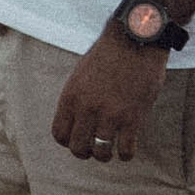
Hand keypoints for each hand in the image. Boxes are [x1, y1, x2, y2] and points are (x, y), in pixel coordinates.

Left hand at [51, 32, 169, 163]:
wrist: (135, 39)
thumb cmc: (109, 54)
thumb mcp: (81, 74)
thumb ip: (77, 98)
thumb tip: (77, 121)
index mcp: (71, 96)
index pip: (60, 134)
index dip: (68, 141)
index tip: (79, 139)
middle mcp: (87, 108)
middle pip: (77, 148)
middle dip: (85, 152)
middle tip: (94, 149)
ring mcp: (110, 114)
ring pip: (101, 153)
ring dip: (105, 156)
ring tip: (111, 150)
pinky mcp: (132, 117)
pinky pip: (126, 150)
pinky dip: (126, 154)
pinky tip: (127, 149)